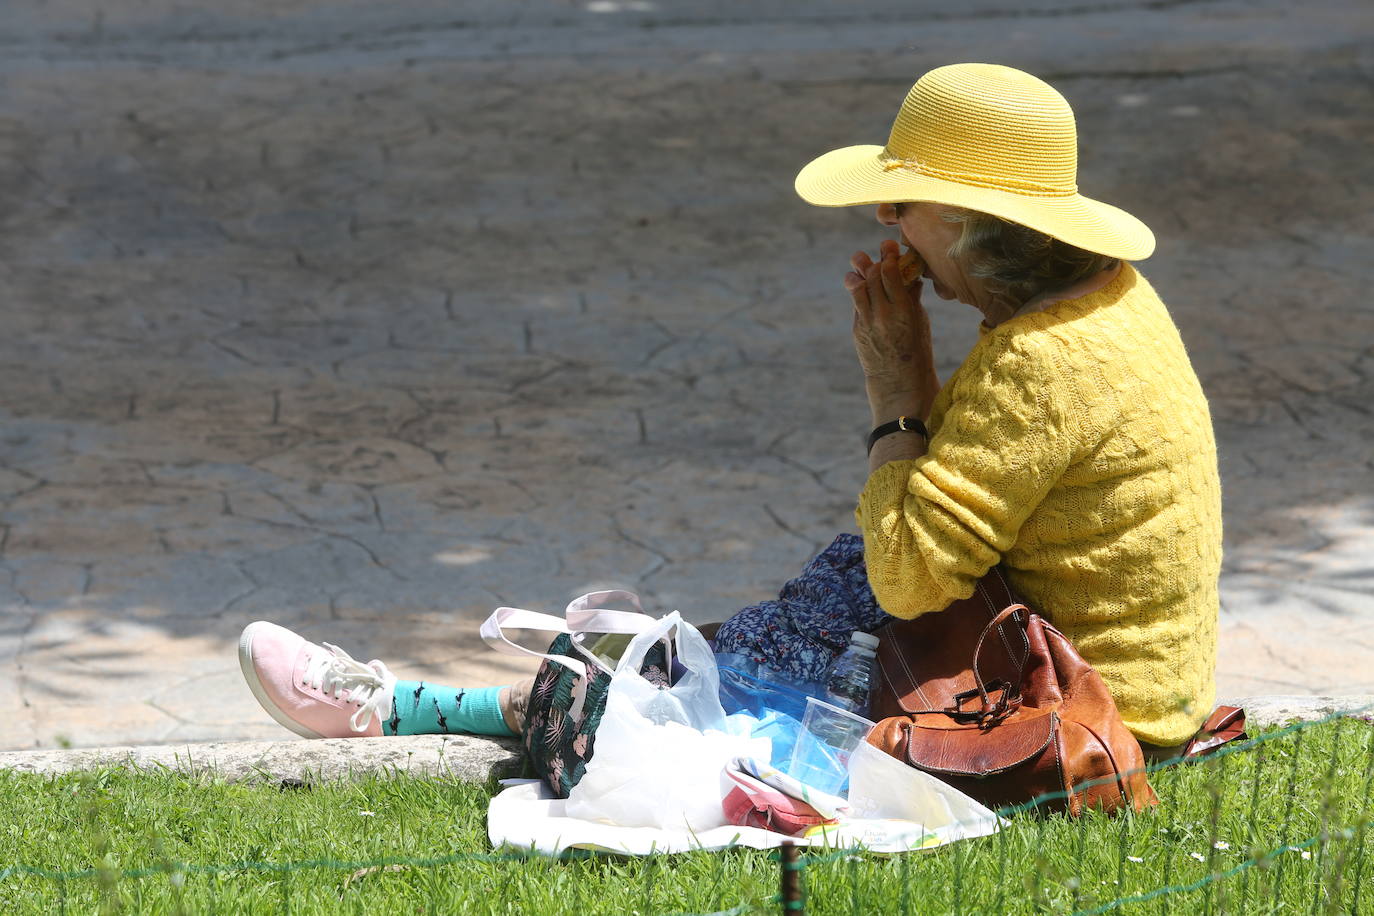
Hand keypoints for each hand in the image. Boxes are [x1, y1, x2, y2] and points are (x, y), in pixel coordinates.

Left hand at [845, 239, 938, 422]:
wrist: (898, 382)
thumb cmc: (917, 351)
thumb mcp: (921, 322)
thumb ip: (912, 297)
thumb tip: (910, 273)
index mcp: (903, 311)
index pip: (890, 273)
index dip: (888, 256)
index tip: (889, 248)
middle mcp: (883, 315)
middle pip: (871, 276)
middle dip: (873, 261)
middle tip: (876, 255)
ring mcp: (867, 323)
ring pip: (857, 287)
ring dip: (858, 273)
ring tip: (860, 266)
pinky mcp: (857, 330)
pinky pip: (856, 304)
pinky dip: (859, 292)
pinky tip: (863, 287)